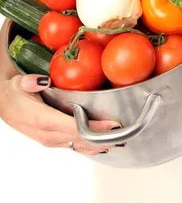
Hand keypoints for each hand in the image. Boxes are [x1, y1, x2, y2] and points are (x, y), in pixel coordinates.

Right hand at [0, 74, 120, 154]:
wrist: (2, 106)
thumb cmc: (12, 95)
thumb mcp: (18, 83)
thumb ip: (30, 82)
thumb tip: (43, 80)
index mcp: (43, 120)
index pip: (75, 127)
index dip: (96, 128)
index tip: (112, 124)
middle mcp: (49, 134)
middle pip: (81, 139)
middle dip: (102, 137)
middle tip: (123, 133)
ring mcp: (51, 139)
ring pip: (78, 146)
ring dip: (98, 145)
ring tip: (117, 142)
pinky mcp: (52, 140)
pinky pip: (73, 146)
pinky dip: (88, 147)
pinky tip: (100, 146)